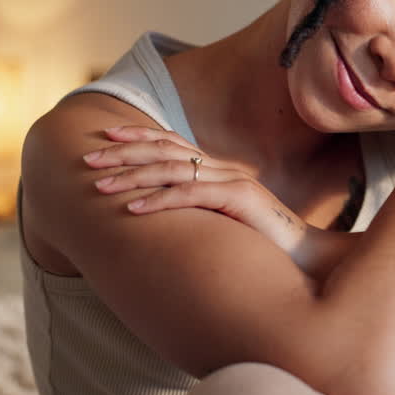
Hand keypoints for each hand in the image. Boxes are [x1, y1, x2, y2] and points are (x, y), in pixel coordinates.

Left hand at [83, 125, 346, 278]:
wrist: (306, 257)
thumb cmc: (263, 247)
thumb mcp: (224, 224)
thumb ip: (199, 214)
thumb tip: (163, 219)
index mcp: (218, 172)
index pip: (172, 143)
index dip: (138, 137)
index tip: (105, 137)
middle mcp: (223, 169)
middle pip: (166, 150)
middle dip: (123, 152)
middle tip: (89, 158)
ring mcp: (232, 181)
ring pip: (172, 169)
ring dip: (132, 177)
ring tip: (99, 185)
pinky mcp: (239, 198)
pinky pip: (190, 195)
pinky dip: (158, 201)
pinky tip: (132, 210)